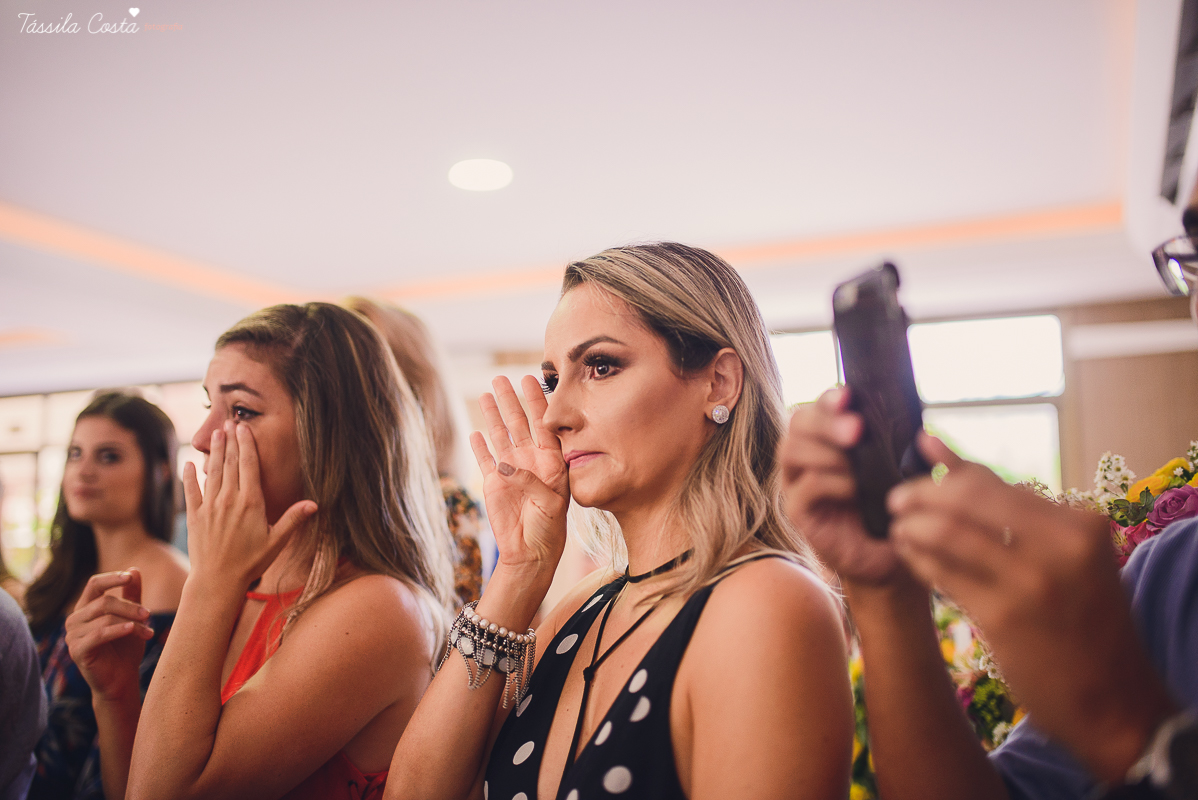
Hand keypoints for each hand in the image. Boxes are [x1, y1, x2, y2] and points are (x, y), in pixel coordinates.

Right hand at [65, 569, 154, 702]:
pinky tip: (135, 630)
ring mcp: (73, 635)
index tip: (130, 577)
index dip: (112, 578)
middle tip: (149, 614)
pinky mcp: (77, 650)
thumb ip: (132, 595)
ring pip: (105, 617)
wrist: (122, 679)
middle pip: (104, 601)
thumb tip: (134, 569)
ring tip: (148, 631)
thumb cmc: (126, 648)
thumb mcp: (132, 618)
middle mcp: (75, 619)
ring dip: (131, 622)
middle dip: (130, 606)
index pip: (94, 584)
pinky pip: (99, 634)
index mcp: (86, 608)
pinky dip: (119, 630)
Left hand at [182, 421, 316, 590]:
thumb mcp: (277, 541)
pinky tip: (188, 463)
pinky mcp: (195, 517)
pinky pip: (191, 491)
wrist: (217, 581)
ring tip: (214, 435)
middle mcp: (229, 500)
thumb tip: (314, 503)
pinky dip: (189, 476)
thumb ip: (293, 519)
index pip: (248, 466)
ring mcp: (210, 507)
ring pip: (212, 472)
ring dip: (213, 452)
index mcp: (251, 503)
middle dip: (229, 441)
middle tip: (228, 422)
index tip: (243, 428)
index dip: (246, 444)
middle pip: (229, 463)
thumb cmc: (251, 563)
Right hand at [470, 375, 569, 577]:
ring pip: (500, 435)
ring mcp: (511, 469)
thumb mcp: (551, 503)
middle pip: (519, 423)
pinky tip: (475, 431)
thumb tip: (505, 465)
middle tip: (501, 377)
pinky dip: (480, 445)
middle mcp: (531, 460)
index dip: (537, 401)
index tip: (531, 379)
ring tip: (486, 394)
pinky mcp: (494, 483)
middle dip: (511, 400)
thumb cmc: (549, 528)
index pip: (544, 424)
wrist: (531, 551)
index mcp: (551, 461)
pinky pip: (485, 458)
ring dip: (493, 415)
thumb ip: (532, 482)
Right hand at [779, 387, 904, 585]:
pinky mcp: (798, 512)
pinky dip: (831, 482)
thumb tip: (909, 409)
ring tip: (855, 462)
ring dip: (826, 451)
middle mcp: (804, 455)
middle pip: (797, 422)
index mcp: (824, 438)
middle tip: (857, 430)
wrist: (887, 554)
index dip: (828, 398)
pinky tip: (855, 488)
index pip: (816, 406)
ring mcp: (796, 483)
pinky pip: (805, 487)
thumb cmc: (889, 503)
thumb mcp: (894, 465)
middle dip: (827, 421)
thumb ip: (891, 438)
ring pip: (791, 450)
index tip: (850, 396)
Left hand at [888, 434, 1175, 778]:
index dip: (945, 469)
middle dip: (920, 493)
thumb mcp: (1070, 556)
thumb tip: (942, 451)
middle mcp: (1059, 545)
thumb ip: (1013, 508)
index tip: (918, 462)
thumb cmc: (1084, 620)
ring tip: (900, 529)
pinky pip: (944, 574)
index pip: (991, 479)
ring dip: (912, 526)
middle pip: (965, 497)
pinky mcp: (1002, 617)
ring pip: (947, 532)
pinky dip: (918, 559)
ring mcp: (1030, 581)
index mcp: (1079, 524)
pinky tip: (910, 558)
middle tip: (896, 499)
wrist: (1114, 700)